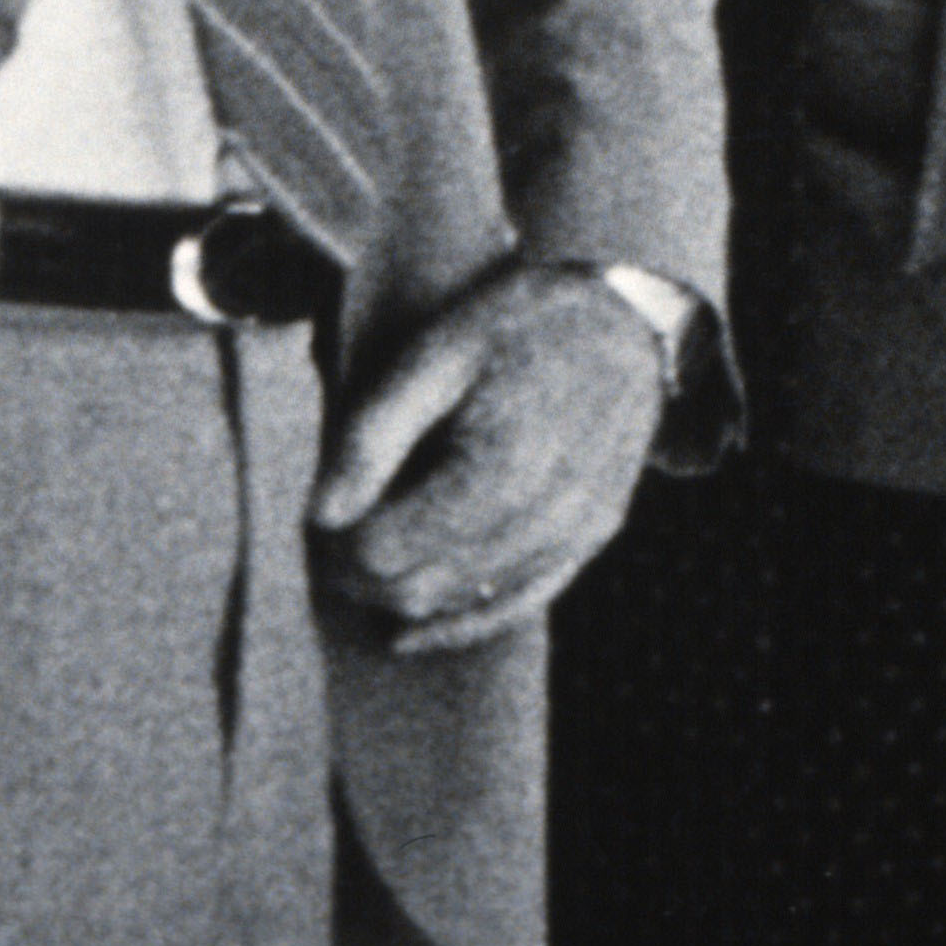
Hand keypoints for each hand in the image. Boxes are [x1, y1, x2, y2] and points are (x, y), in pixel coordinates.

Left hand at [308, 259, 664, 653]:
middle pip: (420, 585)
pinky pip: (516, 606)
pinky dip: (458, 623)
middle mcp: (544, 517)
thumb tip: (321, 514)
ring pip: (461, 602)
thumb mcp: (438, 351)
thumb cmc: (523, 321)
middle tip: (333, 537)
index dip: (339, 543)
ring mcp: (575, 535)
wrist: (626, 312)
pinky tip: (412, 633)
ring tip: (368, 559)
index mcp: (500, 467)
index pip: (388, 549)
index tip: (319, 515)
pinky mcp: (591, 539)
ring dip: (403, 594)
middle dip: (363, 572)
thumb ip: (375, 434)